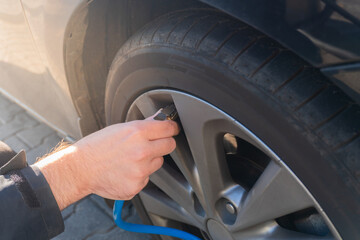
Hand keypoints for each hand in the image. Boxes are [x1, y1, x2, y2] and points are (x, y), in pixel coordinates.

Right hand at [35, 118, 178, 209]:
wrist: (81, 168)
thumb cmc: (97, 147)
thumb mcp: (120, 128)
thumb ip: (142, 126)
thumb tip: (158, 120)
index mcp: (138, 133)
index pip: (169, 129)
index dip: (171, 128)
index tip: (172, 130)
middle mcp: (142, 151)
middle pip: (170, 146)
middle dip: (164, 143)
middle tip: (153, 144)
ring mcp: (140, 170)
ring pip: (158, 163)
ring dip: (150, 160)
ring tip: (131, 159)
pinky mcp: (137, 185)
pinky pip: (147, 178)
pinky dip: (139, 175)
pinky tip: (125, 170)